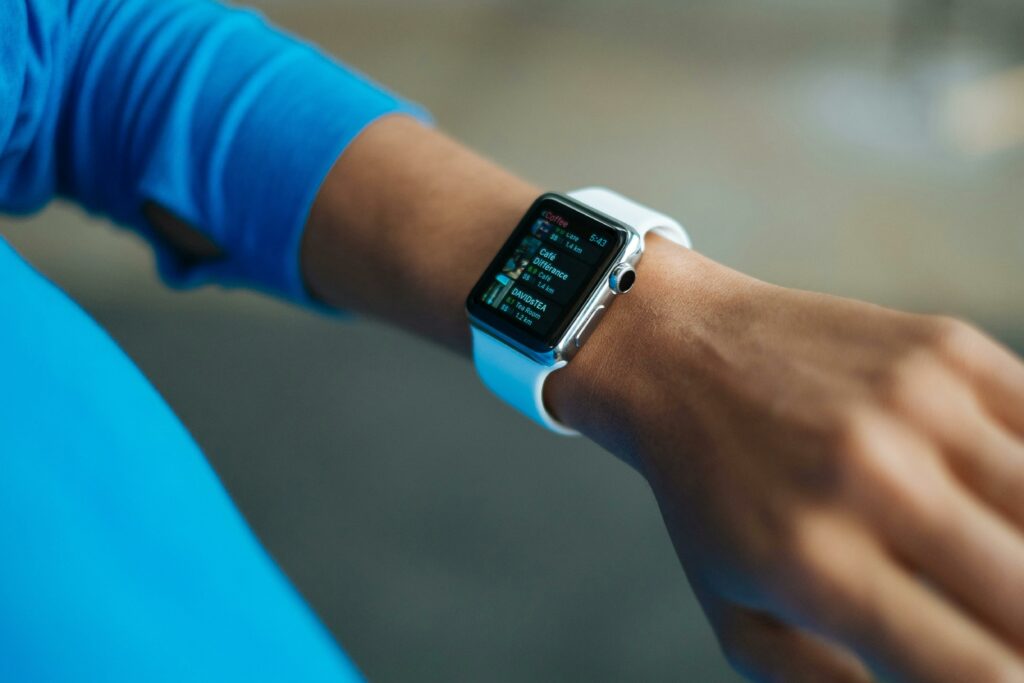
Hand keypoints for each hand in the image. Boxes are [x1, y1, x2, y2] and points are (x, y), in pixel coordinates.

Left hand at [549, 237, 1023, 682]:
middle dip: (1022, 628)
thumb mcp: (739, 618)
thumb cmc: (711, 497)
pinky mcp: (947, 348)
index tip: (992, 668)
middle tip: (988, 614)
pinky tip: (993, 495)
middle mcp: (873, 481)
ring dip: (1022, 546)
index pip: (982, 671)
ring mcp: (918, 405)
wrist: (679, 354)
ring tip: (983, 552)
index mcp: (817, 566)